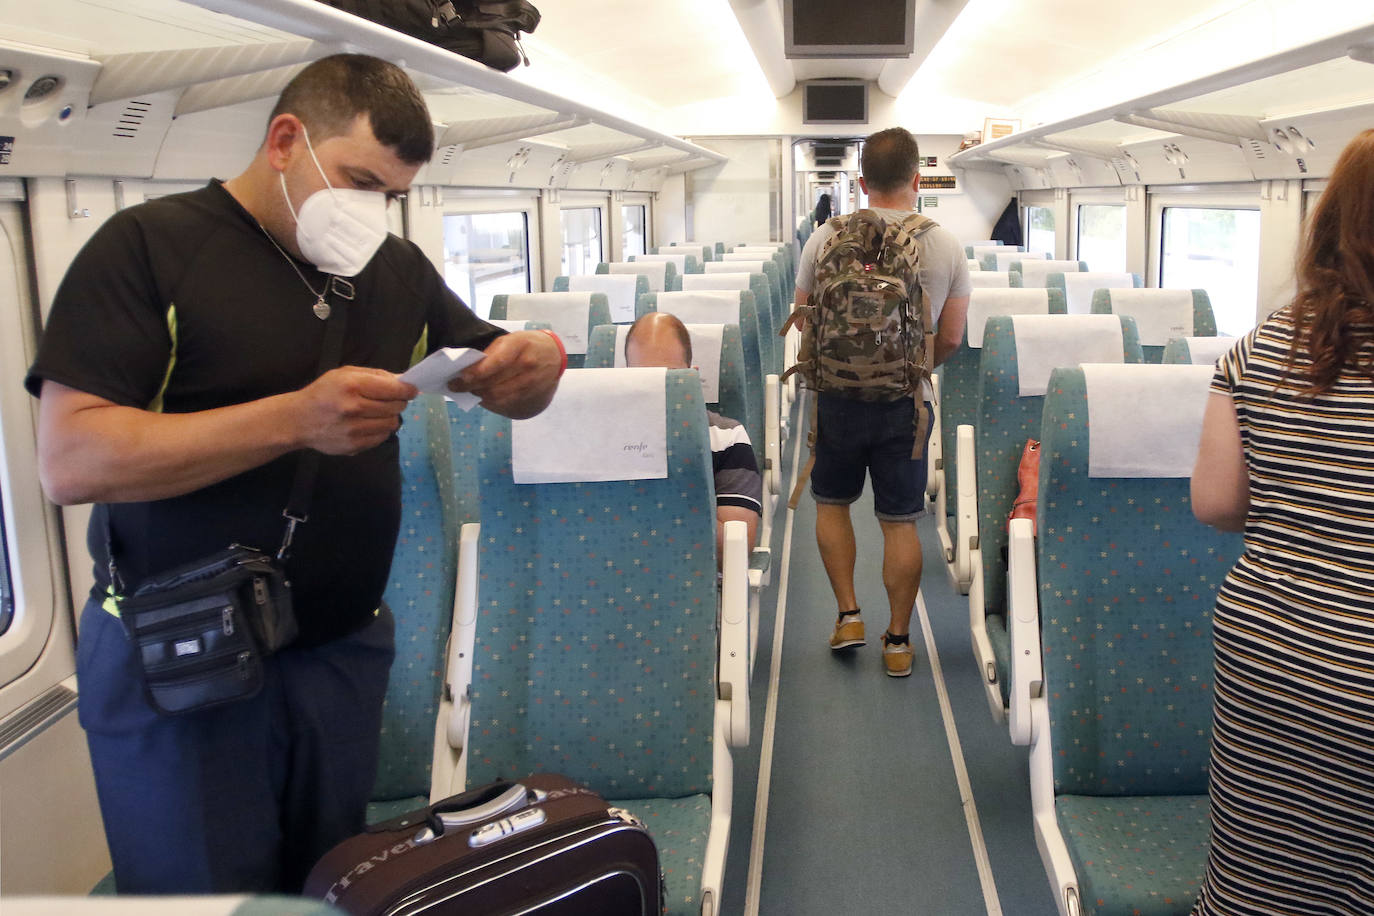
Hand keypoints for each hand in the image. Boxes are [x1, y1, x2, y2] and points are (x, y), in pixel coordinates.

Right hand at [295, 366, 416, 454]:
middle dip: (399, 402)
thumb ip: (375, 375)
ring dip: (390, 417)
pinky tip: (369, 424)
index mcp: (352, 385)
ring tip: (378, 412)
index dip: (407, 389)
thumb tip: (403, 381)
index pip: (394, 389)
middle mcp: (354, 408)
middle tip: (392, 400)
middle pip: (396, 407)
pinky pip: (381, 438)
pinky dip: (380, 430)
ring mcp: (354, 430)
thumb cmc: (323, 393)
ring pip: (392, 424)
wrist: (298, 420)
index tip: (412, 390)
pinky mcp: (354, 446)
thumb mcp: (345, 374)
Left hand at [448, 330, 560, 418]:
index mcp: (519, 345)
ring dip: (479, 395)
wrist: (552, 355)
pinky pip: (506, 402)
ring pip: (498, 396)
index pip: (495, 362)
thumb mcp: (508, 340)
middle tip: (456, 386)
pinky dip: (491, 401)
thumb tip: (467, 369)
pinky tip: (483, 397)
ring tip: (468, 391)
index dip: (476, 373)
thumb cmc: (525, 344)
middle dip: (471, 387)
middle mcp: (527, 364)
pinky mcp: (532, 394)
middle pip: (494, 383)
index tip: (460, 377)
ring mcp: (531, 381)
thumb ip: (490, 353)